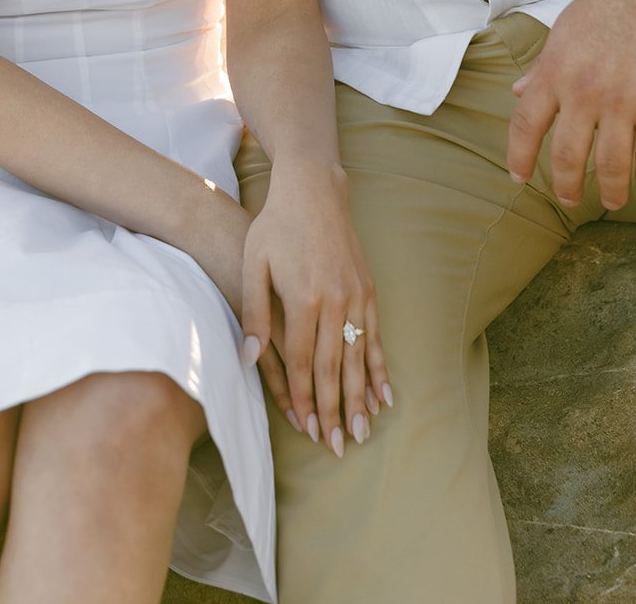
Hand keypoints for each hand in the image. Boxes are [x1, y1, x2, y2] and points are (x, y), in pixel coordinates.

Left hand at [240, 158, 390, 455]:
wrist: (313, 189)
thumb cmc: (275, 226)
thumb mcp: (253, 264)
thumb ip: (254, 314)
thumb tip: (249, 361)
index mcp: (303, 298)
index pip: (304, 362)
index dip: (305, 399)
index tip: (306, 430)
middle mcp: (335, 300)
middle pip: (335, 368)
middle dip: (335, 410)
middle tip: (338, 447)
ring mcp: (356, 295)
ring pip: (359, 357)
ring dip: (360, 398)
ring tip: (362, 432)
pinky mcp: (368, 288)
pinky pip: (375, 336)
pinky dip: (380, 368)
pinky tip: (385, 394)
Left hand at [507, 0, 635, 211]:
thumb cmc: (607, 6)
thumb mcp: (563, 31)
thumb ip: (542, 67)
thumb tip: (520, 93)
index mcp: (554, 72)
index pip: (525, 125)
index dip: (519, 156)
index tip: (519, 177)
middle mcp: (584, 92)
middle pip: (566, 156)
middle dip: (566, 186)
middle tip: (569, 199)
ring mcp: (623, 102)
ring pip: (611, 165)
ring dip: (611, 191)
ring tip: (612, 201)